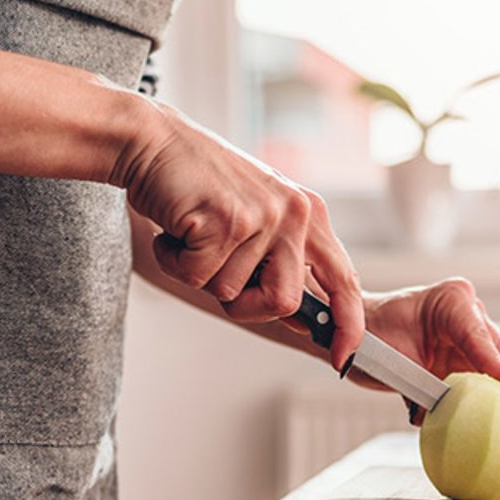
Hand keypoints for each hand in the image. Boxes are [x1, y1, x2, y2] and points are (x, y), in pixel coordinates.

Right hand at [113, 104, 362, 369]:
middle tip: (214, 274)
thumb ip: (280, 260)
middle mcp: (294, 213)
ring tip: (192, 233)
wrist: (152, 142)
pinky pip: (198, 277)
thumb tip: (299, 318)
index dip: (347, 323)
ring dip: (198, 273)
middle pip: (284, 302)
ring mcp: (262, 216)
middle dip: (245, 306)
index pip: (342, 279)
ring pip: (230, 292)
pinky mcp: (225, 221)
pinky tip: (175, 229)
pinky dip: (174, 262)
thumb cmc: (199, 187)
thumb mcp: (257, 218)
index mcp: (309, 214)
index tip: (344, 356)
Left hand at [362, 279, 499, 426]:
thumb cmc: (368, 336)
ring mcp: (472, 331)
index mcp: (451, 301)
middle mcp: (468, 312)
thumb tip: (442, 418)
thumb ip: (422, 386)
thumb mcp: (392, 361)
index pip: (480, 339)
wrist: (359, 332)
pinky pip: (492, 376)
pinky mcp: (470, 352)